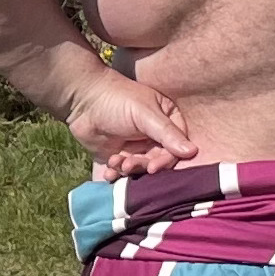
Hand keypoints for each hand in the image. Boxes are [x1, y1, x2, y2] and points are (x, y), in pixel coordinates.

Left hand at [64, 63, 194, 182]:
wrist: (82, 99)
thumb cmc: (117, 99)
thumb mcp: (145, 114)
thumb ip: (166, 133)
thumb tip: (192, 151)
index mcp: (167, 121)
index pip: (176, 147)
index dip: (166, 159)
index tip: (153, 167)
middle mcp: (155, 136)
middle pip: (158, 161)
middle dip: (143, 166)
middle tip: (128, 165)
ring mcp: (137, 147)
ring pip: (141, 168)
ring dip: (129, 170)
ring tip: (115, 164)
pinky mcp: (119, 156)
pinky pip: (122, 173)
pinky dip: (116, 175)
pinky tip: (108, 173)